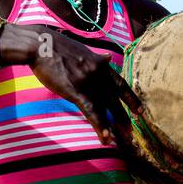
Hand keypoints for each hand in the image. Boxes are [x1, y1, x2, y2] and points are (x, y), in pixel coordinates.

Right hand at [24, 26, 142, 144]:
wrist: (42, 44)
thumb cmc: (58, 48)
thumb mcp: (84, 51)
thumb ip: (97, 59)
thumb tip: (107, 59)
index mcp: (101, 65)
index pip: (121, 84)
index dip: (131, 99)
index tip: (140, 111)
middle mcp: (99, 74)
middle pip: (115, 99)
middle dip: (123, 116)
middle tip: (130, 131)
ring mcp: (89, 82)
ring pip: (105, 107)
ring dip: (113, 125)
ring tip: (120, 139)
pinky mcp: (76, 90)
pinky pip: (91, 110)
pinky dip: (99, 125)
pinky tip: (105, 136)